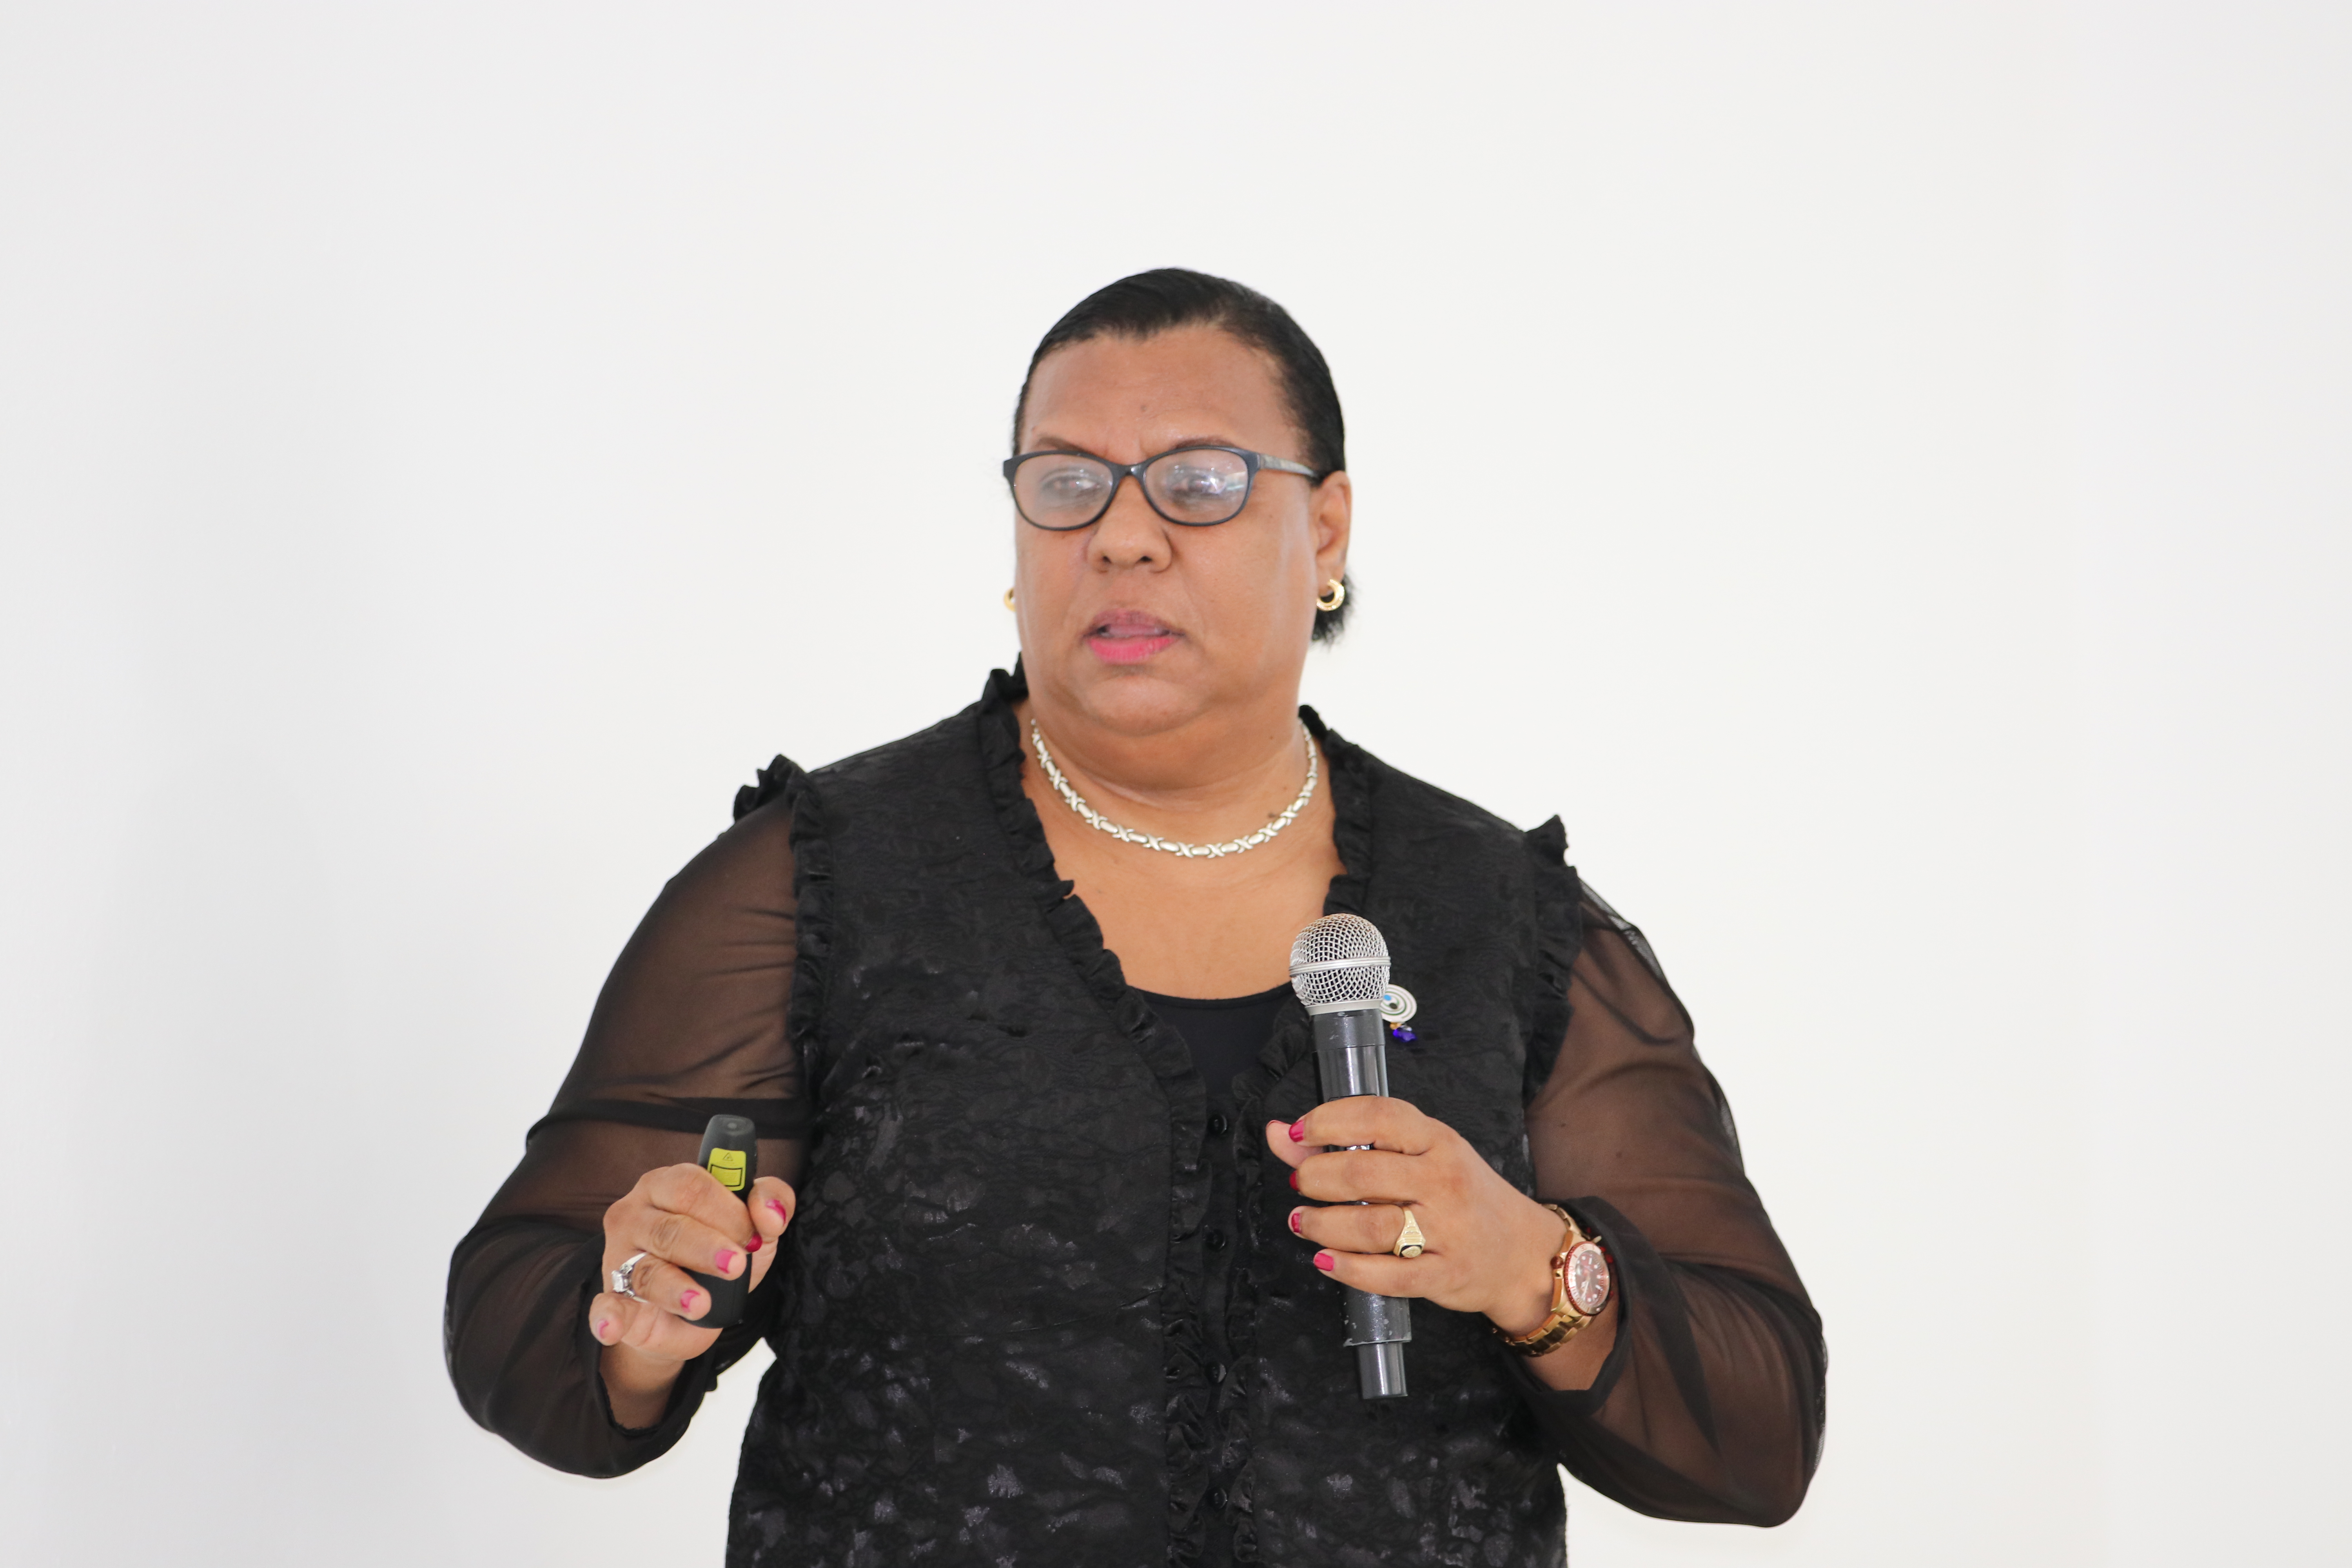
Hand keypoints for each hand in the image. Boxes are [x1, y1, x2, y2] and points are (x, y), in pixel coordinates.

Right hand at [588, 1163, 796, 1426]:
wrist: (694, 1312)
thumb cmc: (718, 1254)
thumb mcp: (752, 1225)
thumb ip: (771, 1202)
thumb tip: (772, 1212)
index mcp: (666, 1185)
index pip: (691, 1186)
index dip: (726, 1210)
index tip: (753, 1236)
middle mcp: (635, 1215)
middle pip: (669, 1227)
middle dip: (706, 1246)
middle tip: (734, 1265)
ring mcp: (619, 1258)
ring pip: (647, 1270)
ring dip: (675, 1288)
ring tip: (701, 1303)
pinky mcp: (613, 1301)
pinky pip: (605, 1307)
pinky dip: (608, 1318)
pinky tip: (612, 1328)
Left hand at [1264, 1098, 1576, 1338]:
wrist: (1521, 1252)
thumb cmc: (1461, 1197)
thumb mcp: (1417, 1158)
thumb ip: (1346, 1143)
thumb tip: (1279, 1132)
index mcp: (1438, 1141)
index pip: (1379, 1116)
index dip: (1329, 1120)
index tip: (1299, 1132)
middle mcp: (1444, 1180)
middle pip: (1364, 1173)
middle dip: (1317, 1177)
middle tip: (1302, 1183)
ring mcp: (1447, 1230)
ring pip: (1370, 1225)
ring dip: (1322, 1224)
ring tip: (1304, 1222)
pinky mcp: (1445, 1274)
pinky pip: (1388, 1275)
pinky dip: (1348, 1269)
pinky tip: (1325, 1260)